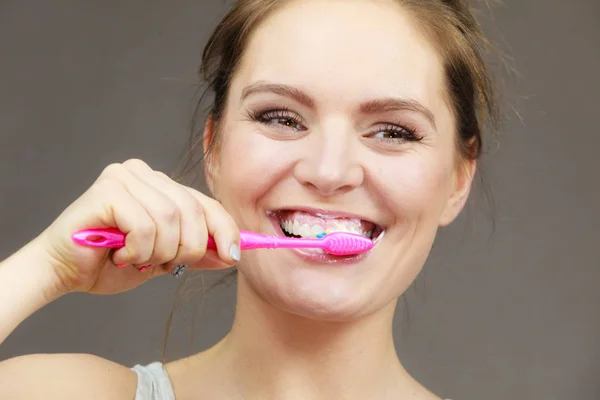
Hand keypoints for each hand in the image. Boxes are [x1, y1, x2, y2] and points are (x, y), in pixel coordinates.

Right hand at [37, 159, 238, 294]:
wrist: (63, 273)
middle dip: (187, 247)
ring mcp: (124, 177)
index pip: (205, 203)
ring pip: (170, 218)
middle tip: (165, 265)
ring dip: (159, 252)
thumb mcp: (164, 259)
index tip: (233, 256)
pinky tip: (120, 254)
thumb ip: (196, 252)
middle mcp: (143, 173)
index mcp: (159, 184)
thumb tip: (232, 254)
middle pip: (192, 210)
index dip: (224, 230)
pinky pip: (145, 225)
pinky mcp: (107, 190)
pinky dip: (139, 249)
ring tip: (136, 259)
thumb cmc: (109, 263)